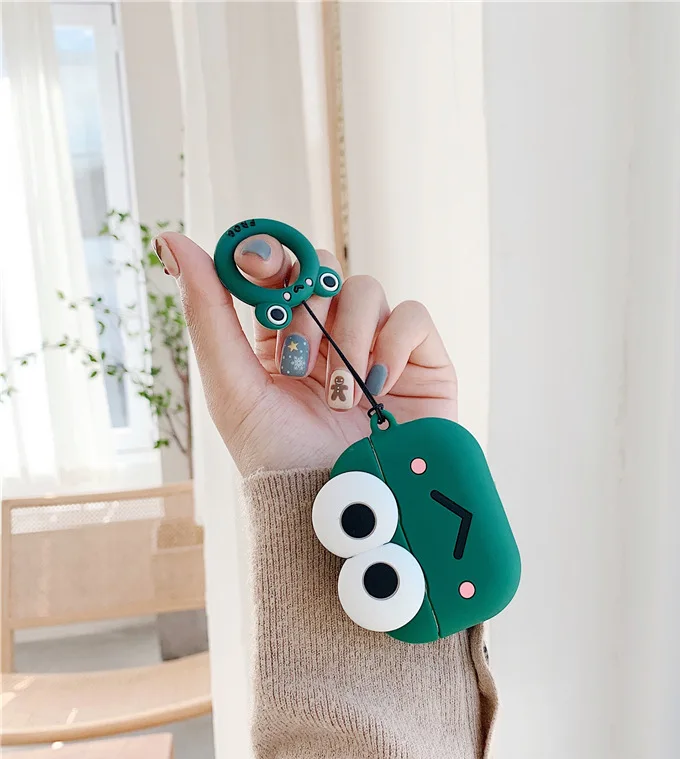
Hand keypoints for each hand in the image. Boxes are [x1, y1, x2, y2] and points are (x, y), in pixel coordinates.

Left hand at [153, 232, 456, 474]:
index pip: (280, 271)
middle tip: (296, 359)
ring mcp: (378, 343)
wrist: (339, 508)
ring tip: (339, 396)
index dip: (269, 255)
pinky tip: (377, 388)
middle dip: (306, 308)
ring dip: (347, 338)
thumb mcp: (233, 386)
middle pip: (324, 269)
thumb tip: (171, 241)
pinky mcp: (422, 360)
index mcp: (284, 335)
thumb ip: (208, 314)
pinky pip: (411, 316)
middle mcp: (332, 333)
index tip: (255, 263)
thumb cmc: (279, 457)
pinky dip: (391, 344)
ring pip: (365, 289)